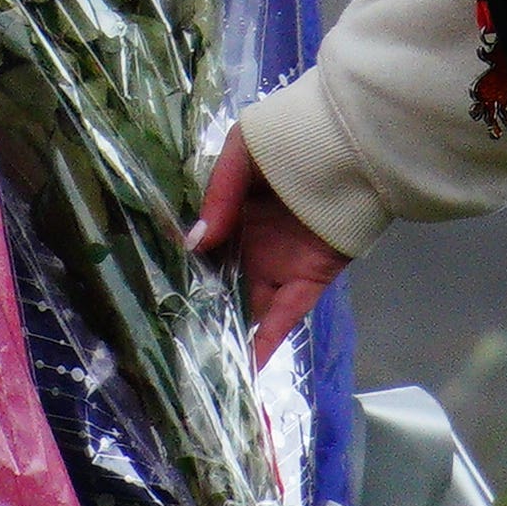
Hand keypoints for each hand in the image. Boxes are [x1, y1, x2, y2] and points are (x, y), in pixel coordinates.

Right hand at [190, 129, 350, 360]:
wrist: (354, 142)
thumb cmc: (294, 138)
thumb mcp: (243, 151)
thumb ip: (218, 194)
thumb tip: (194, 241)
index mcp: (236, 211)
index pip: (203, 246)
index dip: (181, 266)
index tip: (152, 289)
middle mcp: (255, 243)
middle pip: (223, 282)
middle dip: (200, 307)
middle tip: (167, 336)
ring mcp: (281, 265)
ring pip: (249, 305)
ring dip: (228, 330)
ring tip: (197, 362)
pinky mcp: (309, 280)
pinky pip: (285, 316)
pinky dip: (266, 342)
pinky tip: (244, 367)